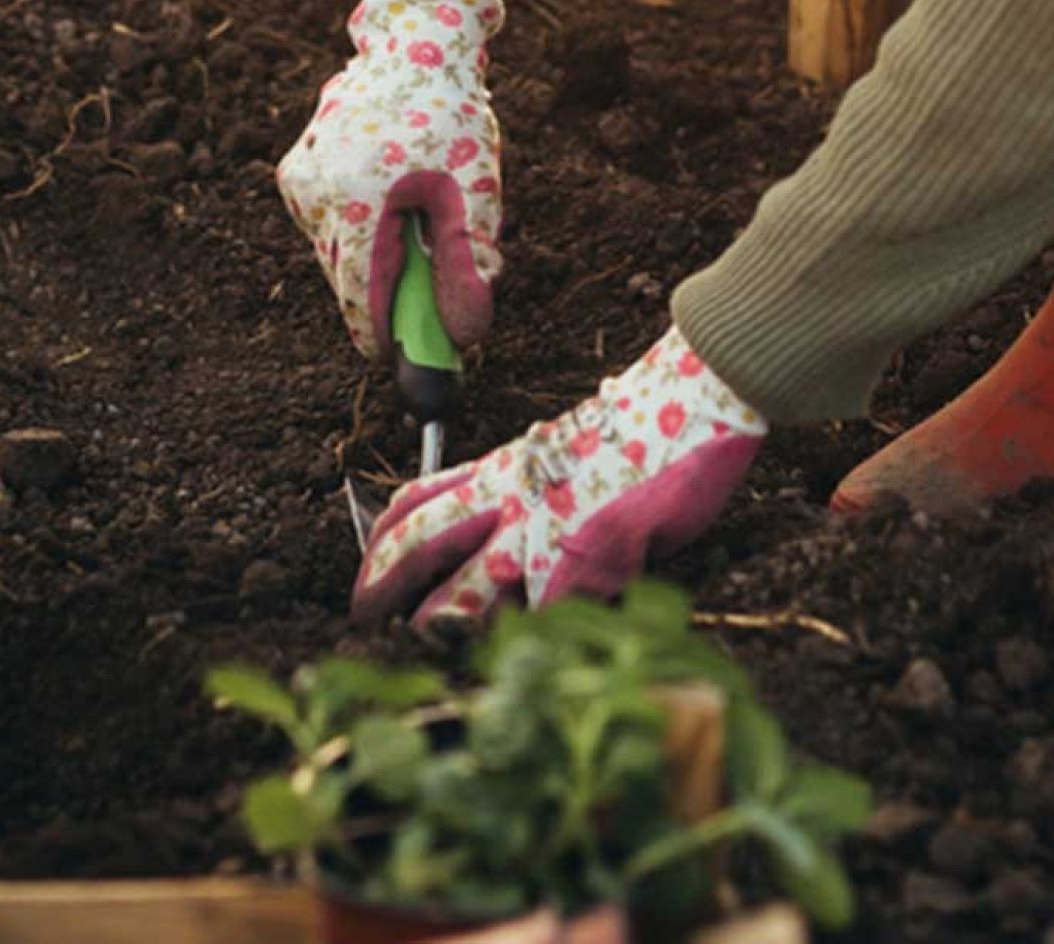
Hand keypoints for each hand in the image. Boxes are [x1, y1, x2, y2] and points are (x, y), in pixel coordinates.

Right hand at [278, 0, 505, 358]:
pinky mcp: (294, 172)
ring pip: (334, 254)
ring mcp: (299, 183)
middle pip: (345, 281)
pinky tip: (387, 193)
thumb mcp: (473, 196)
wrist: (413, 46)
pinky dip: (356, 227)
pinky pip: (325, 225)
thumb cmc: (450, 120)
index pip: (360, 302)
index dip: (387, 335)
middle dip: (385, 292)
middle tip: (426, 285)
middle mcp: (315, 197)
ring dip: (371, 257)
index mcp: (358, 205)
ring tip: (412, 217)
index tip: (409, 352)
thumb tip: (463, 338)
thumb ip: (465, 269)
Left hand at [351, 329, 765, 626]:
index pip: (419, 499)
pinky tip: (534, 655)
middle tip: (362, 617)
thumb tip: (516, 527)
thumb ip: (532, 486)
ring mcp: (543, 530)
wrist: (691, 397)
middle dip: (381, 584)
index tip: (367, 568)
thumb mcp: (563, 450)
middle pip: (419, 543)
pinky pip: (546, 616)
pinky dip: (536, 640)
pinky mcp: (585, 558)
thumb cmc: (642, 427)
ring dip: (442, 628)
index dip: (382, 538)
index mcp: (503, 469)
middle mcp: (509, 497)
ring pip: (465, 595)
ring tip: (433, 647)